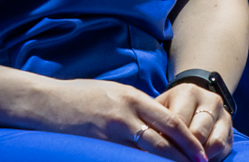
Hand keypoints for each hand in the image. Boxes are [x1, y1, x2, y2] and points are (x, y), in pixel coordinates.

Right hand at [34, 79, 209, 159]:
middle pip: (164, 137)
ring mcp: (110, 130)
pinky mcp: (96, 144)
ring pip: (147, 151)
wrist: (46, 101)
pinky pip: (123, 157)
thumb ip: (137, 106)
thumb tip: (157, 121)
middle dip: (184, 154)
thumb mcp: (115, 93)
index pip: (170, 121)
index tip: (201, 152)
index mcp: (134, 98)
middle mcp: (126, 114)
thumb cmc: (82, 95)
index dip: (188, 138)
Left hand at [156, 81, 233, 159]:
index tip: (157, 154)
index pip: (178, 122)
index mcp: (187, 92)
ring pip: (214, 142)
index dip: (167, 142)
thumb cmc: (170, 109)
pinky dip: (209, 157)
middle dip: (184, 151)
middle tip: (171, 160)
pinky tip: (197, 158)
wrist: (193, 99)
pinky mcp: (230, 127)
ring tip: (186, 159)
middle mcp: (209, 99)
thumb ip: (154, 125)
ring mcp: (223, 112)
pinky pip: (222, 147)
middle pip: (198, 133)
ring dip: (199, 155)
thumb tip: (149, 149)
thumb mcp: (160, 111)